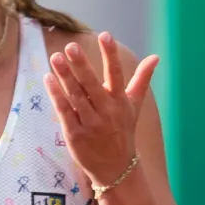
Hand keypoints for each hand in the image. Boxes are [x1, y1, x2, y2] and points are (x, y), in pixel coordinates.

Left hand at [42, 32, 157, 188]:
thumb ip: (142, 80)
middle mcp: (107, 112)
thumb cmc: (124, 131)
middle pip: (92, 85)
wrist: (116, 168)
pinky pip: (64, 112)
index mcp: (121, 102)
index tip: (105, 35)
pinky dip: (56, 96)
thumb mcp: (135, 106)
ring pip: (76, 97)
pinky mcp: (75, 134)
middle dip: (82, 65)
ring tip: (55, 57)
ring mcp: (90, 123)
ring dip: (65, 77)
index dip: (111, 55)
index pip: (117, 74)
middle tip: (70, 47)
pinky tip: (48, 78)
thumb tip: (156, 57)